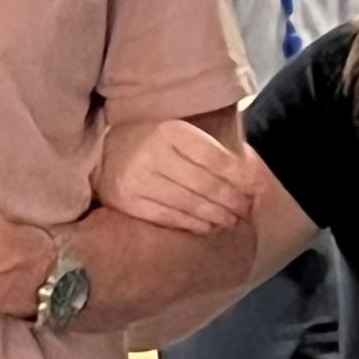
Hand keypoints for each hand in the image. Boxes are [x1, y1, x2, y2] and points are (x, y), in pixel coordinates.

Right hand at [96, 117, 254, 234]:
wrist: (102, 154)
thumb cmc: (149, 142)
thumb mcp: (176, 133)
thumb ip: (207, 150)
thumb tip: (248, 176)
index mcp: (170, 131)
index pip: (215, 157)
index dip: (240, 176)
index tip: (256, 188)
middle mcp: (154, 154)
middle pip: (205, 184)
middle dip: (232, 200)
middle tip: (245, 209)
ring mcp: (139, 179)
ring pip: (190, 203)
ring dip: (216, 216)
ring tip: (231, 220)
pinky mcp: (129, 201)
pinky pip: (169, 217)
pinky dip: (193, 224)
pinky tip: (207, 227)